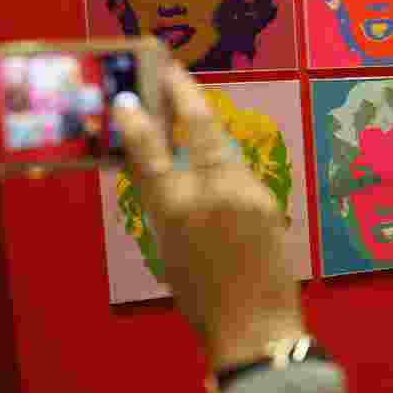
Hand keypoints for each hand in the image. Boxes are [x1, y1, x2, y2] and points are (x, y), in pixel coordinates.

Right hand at [112, 63, 304, 371]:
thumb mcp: (165, 248)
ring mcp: (245, 192)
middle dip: (182, 90)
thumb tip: (150, 164)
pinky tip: (210, 152)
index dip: (135, 121)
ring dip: (201, 121)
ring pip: (219, 144)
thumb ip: (160, 201)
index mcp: (175, 211)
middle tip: (167, 67)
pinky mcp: (266, 197)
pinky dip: (219, 156)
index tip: (126, 98)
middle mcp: (212, 193)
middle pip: (198, 126)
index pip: (149, 152)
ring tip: (184, 100)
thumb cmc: (199, 295)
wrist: (254, 325)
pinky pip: (236, 167)